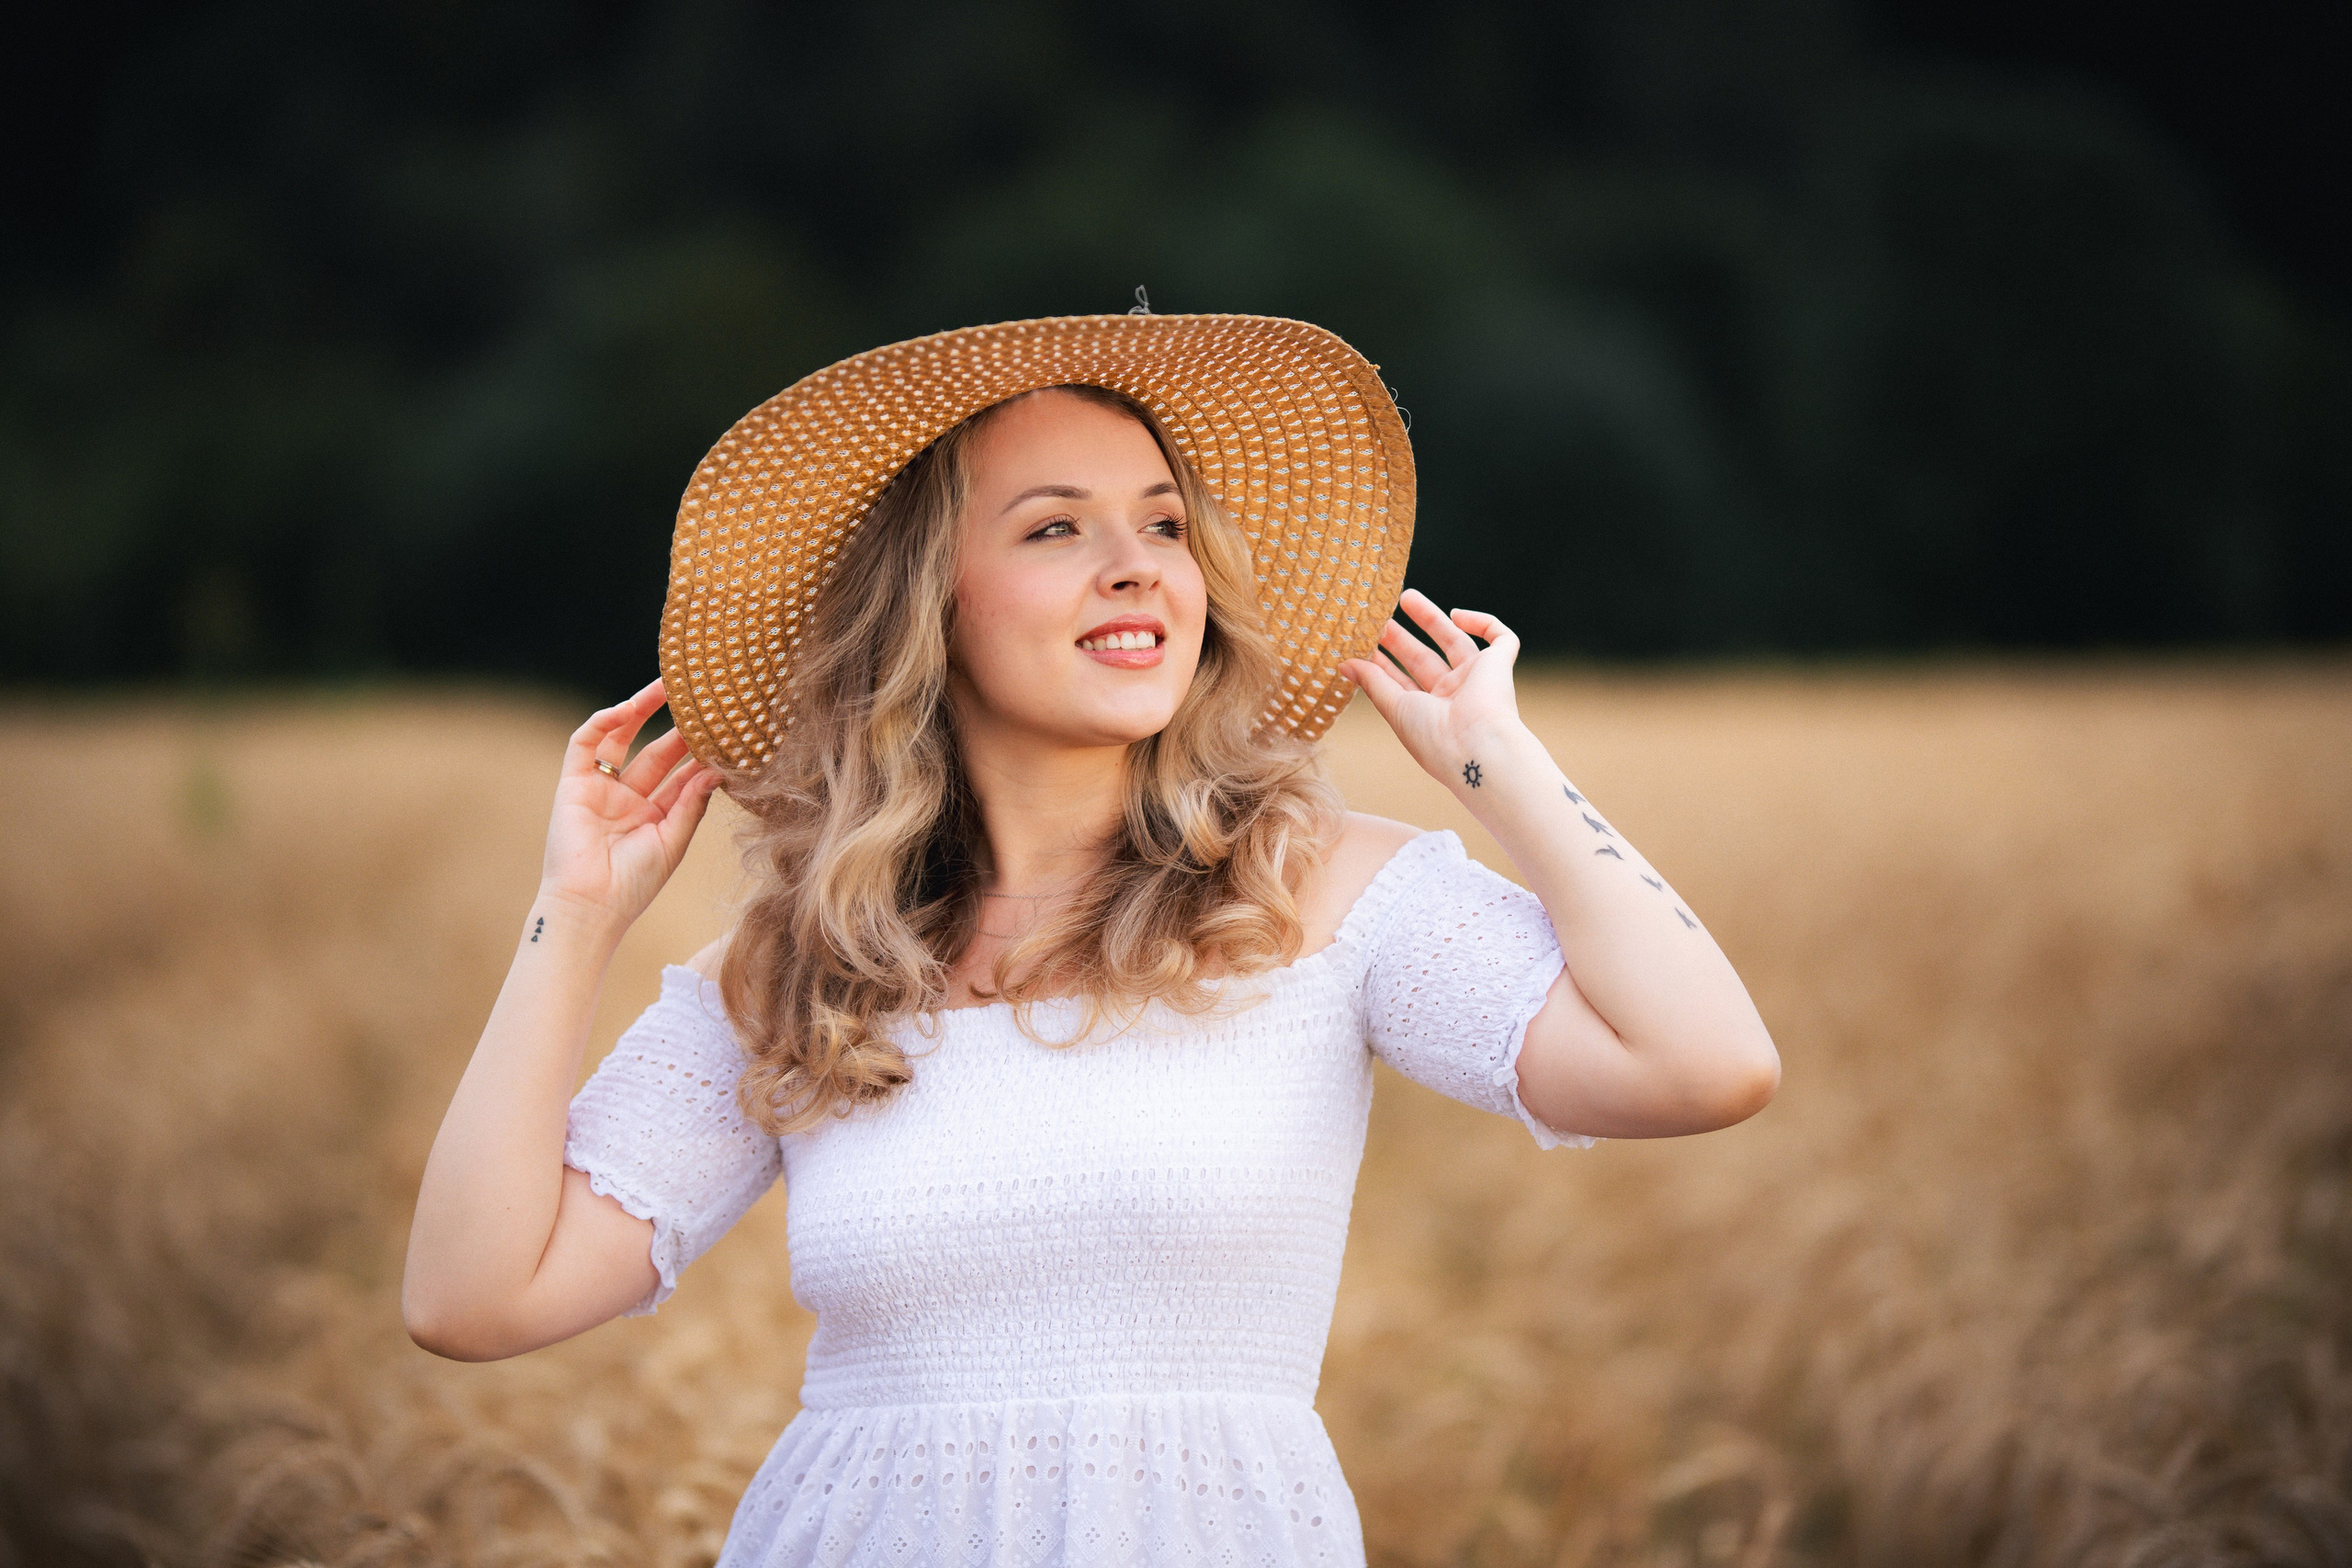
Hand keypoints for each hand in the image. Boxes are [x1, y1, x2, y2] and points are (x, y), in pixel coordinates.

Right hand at [539, 679, 724, 927]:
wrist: (590, 906)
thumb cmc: (633, 884)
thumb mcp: (672, 841)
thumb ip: (691, 803)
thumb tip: (716, 770)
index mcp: (654, 817)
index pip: (683, 776)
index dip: (702, 755)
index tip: (729, 733)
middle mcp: (628, 800)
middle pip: (657, 753)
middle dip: (679, 728)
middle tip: (704, 700)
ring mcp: (600, 789)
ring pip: (621, 738)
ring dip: (640, 711)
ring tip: (668, 686)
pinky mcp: (572, 784)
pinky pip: (585, 743)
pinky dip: (604, 721)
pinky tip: (628, 707)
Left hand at [1338, 588, 1525, 789]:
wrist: (1476, 747)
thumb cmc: (1434, 737)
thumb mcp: (1395, 708)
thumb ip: (1372, 682)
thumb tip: (1344, 663)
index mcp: (1428, 713)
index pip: (1401, 682)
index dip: (1382, 662)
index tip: (1360, 643)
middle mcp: (1453, 696)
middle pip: (1424, 659)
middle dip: (1401, 638)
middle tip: (1378, 617)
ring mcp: (1477, 679)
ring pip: (1455, 640)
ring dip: (1432, 619)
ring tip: (1406, 597)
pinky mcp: (1501, 665)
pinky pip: (1501, 637)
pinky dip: (1483, 622)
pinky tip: (1457, 615)